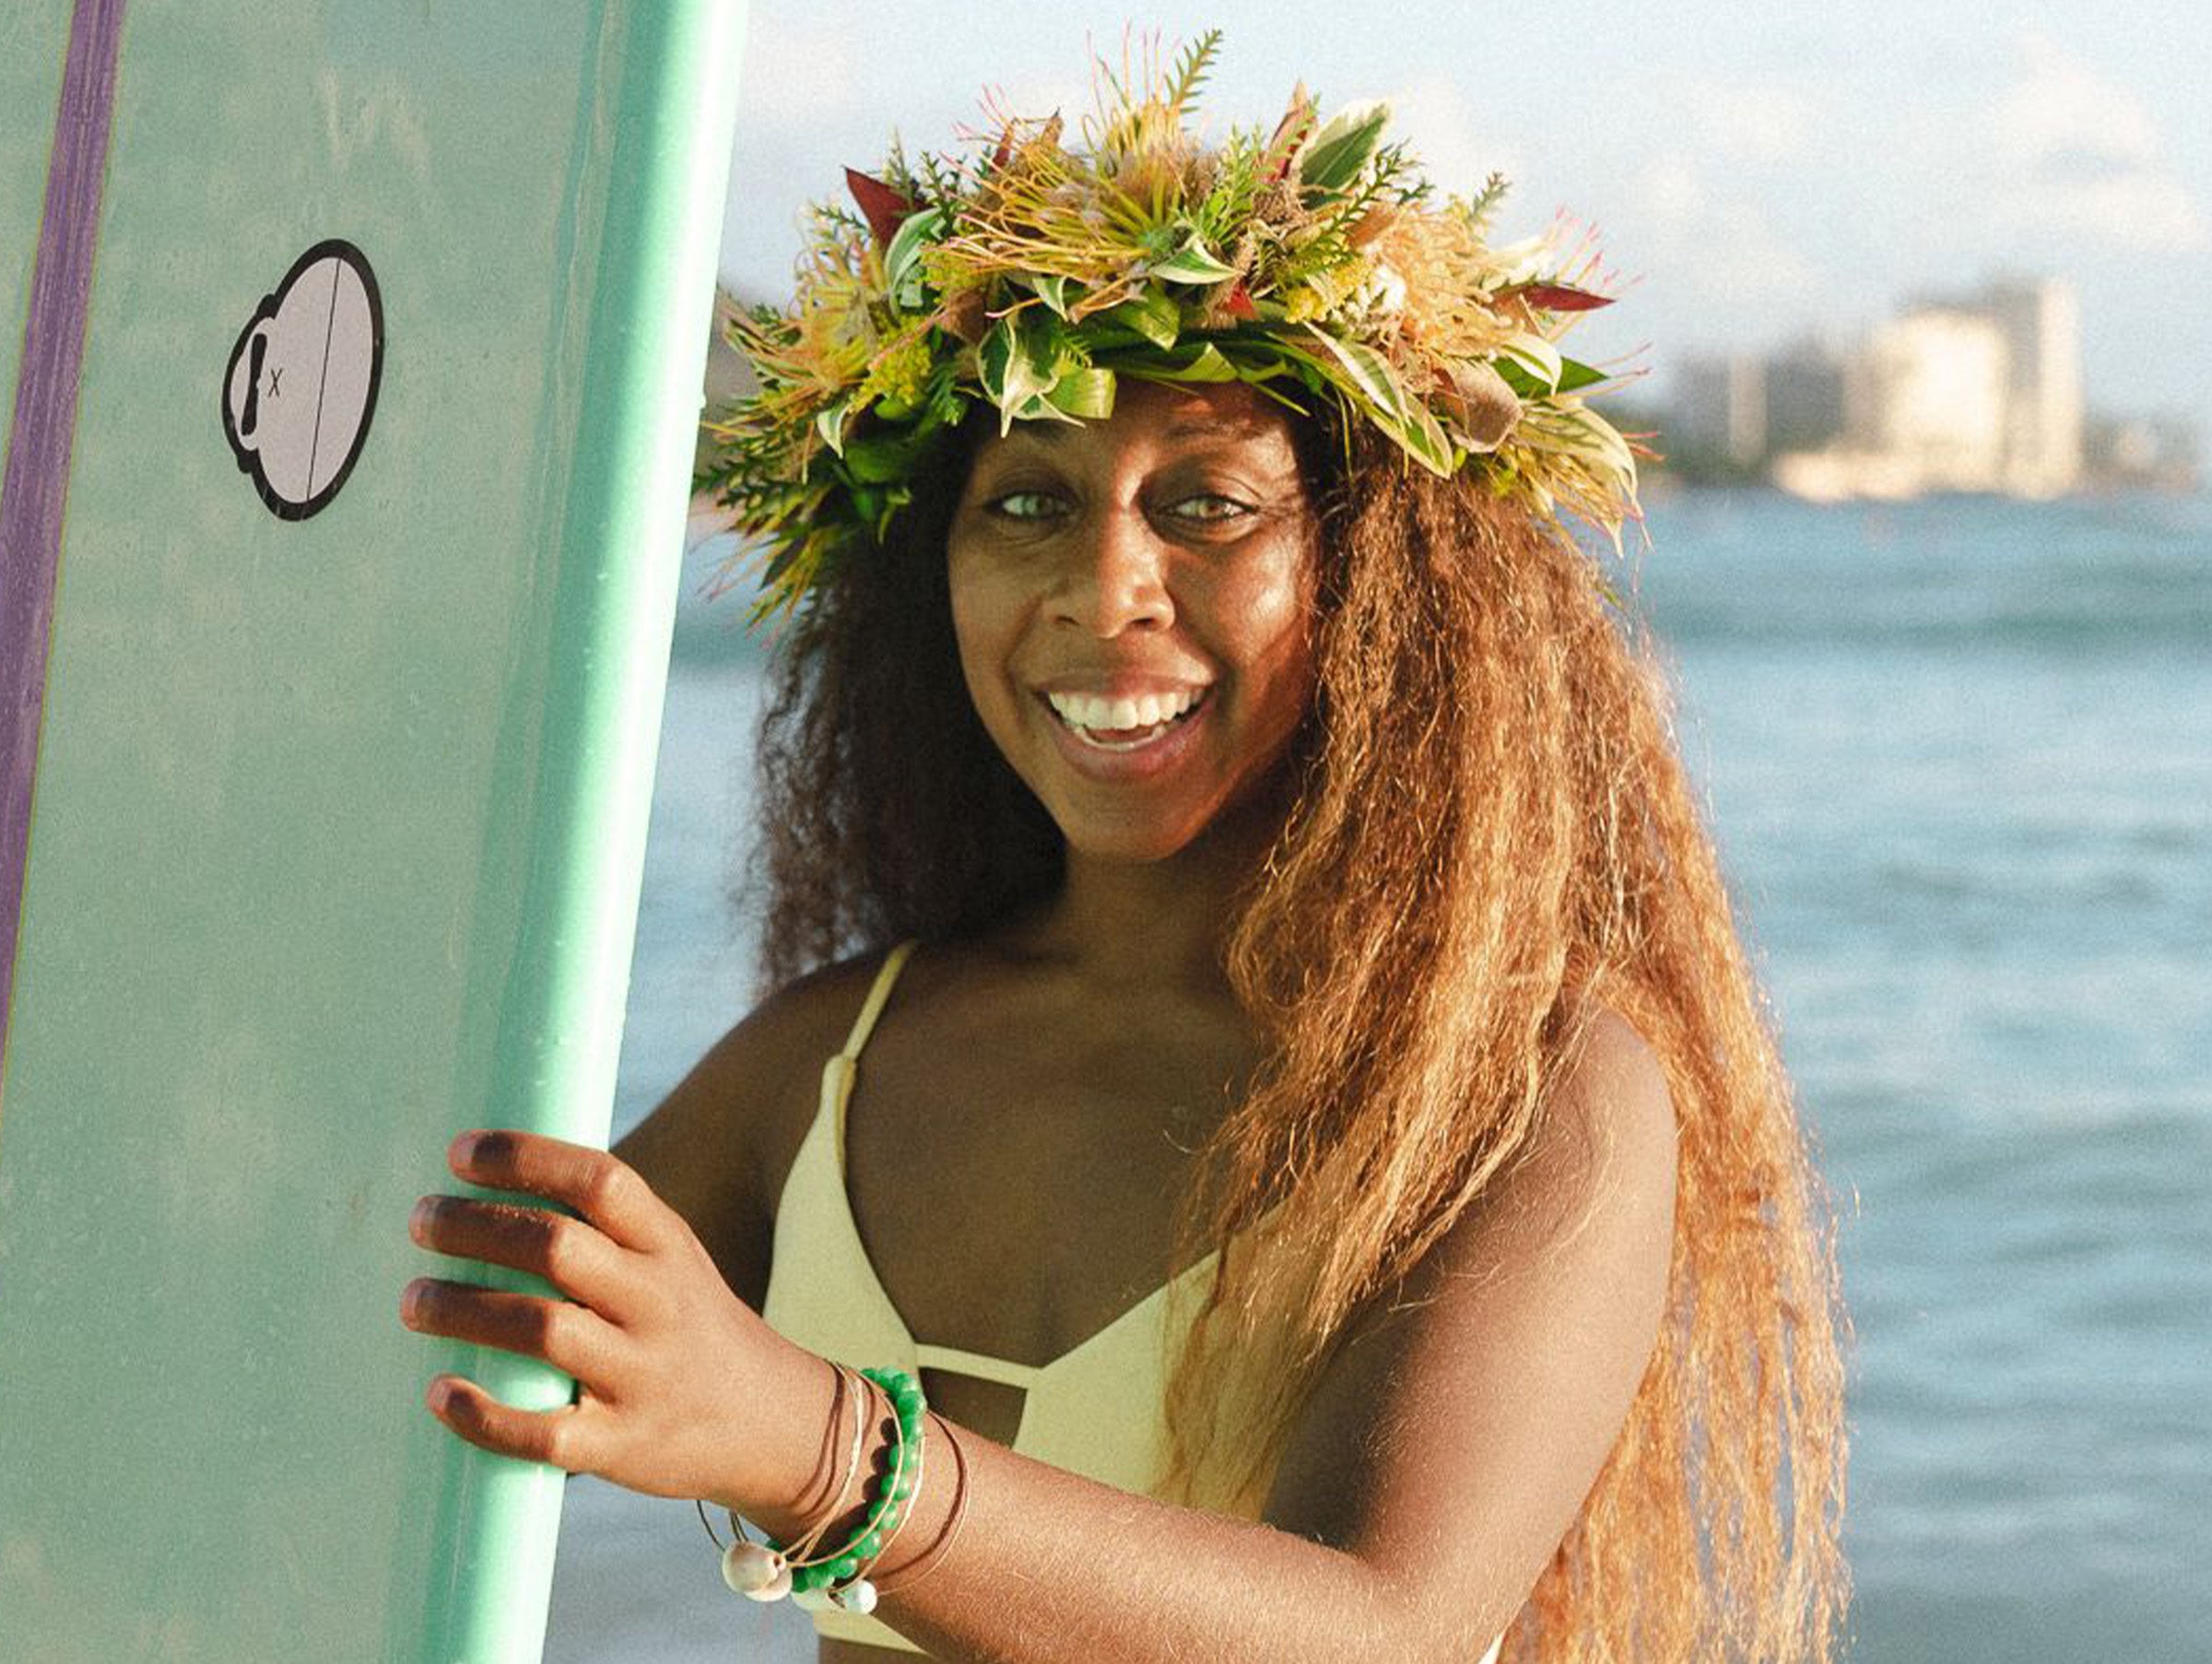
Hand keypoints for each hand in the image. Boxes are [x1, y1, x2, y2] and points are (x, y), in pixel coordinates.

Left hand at [401, 1129, 829, 1516]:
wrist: (772, 1422)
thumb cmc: (692, 1327)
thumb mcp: (673, 1262)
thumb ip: (606, 1231)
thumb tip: (494, 1190)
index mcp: (668, 1245)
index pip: (600, 1181)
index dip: (525, 1159)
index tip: (460, 1154)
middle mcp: (659, 1303)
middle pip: (556, 1248)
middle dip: (474, 1228)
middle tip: (423, 1222)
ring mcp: (643, 1376)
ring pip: (541, 1331)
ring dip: (462, 1309)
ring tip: (414, 1300)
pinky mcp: (624, 1445)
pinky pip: (543, 1433)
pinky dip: (483, 1414)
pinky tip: (442, 1393)